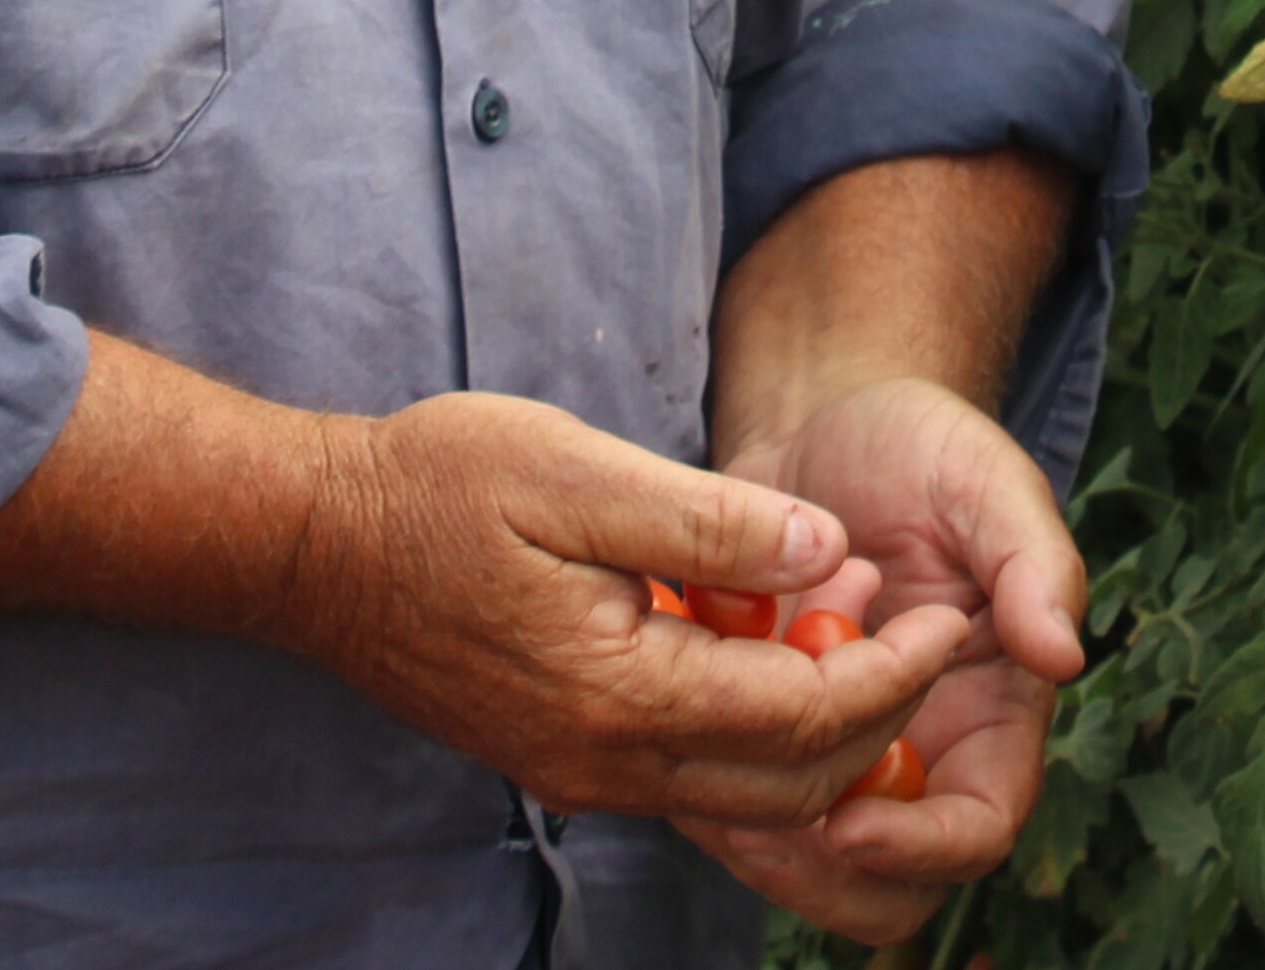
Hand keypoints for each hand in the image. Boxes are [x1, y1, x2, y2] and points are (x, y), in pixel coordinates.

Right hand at [280, 389, 974, 823]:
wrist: (314, 544)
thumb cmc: (437, 488)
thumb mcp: (577, 471)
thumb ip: (708, 520)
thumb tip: (825, 548)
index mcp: (625, 694)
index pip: (806, 714)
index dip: (895, 670)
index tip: (950, 613)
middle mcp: (609, 762)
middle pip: (793, 780)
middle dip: (880, 713)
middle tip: (929, 629)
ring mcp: (583, 772)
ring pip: (746, 792)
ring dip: (823, 730)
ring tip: (863, 633)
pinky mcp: (563, 758)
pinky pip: (692, 774)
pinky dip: (756, 732)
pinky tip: (770, 650)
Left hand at [680, 374, 1088, 939]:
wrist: (825, 416)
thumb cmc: (925, 447)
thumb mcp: (989, 483)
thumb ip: (1035, 564)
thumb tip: (1063, 656)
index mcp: (989, 715)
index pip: (976, 831)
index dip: (919, 848)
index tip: (849, 824)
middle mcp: (916, 753)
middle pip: (886, 890)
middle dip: (820, 873)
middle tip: (756, 814)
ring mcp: (833, 749)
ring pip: (797, 863)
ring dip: (748, 819)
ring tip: (713, 724)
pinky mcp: (758, 727)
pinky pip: (727, 798)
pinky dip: (697, 769)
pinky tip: (682, 689)